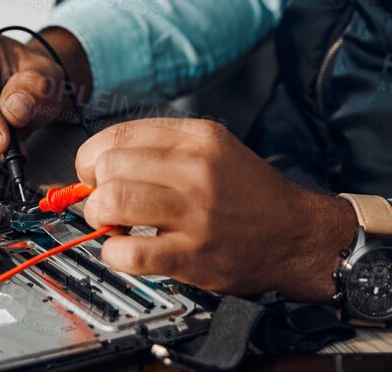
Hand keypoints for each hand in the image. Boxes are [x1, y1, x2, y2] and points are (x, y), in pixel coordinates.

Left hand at [73, 117, 357, 299]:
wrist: (299, 235)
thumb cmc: (252, 196)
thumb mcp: (215, 149)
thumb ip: (164, 148)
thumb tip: (104, 161)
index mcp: (199, 138)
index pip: (119, 134)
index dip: (92, 156)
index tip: (93, 173)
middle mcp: (196, 170)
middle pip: (109, 166)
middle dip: (95, 187)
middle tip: (106, 202)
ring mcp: (195, 213)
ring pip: (113, 202)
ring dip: (100, 217)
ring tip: (114, 225)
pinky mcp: (194, 256)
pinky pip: (130, 253)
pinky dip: (114, 253)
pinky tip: (125, 250)